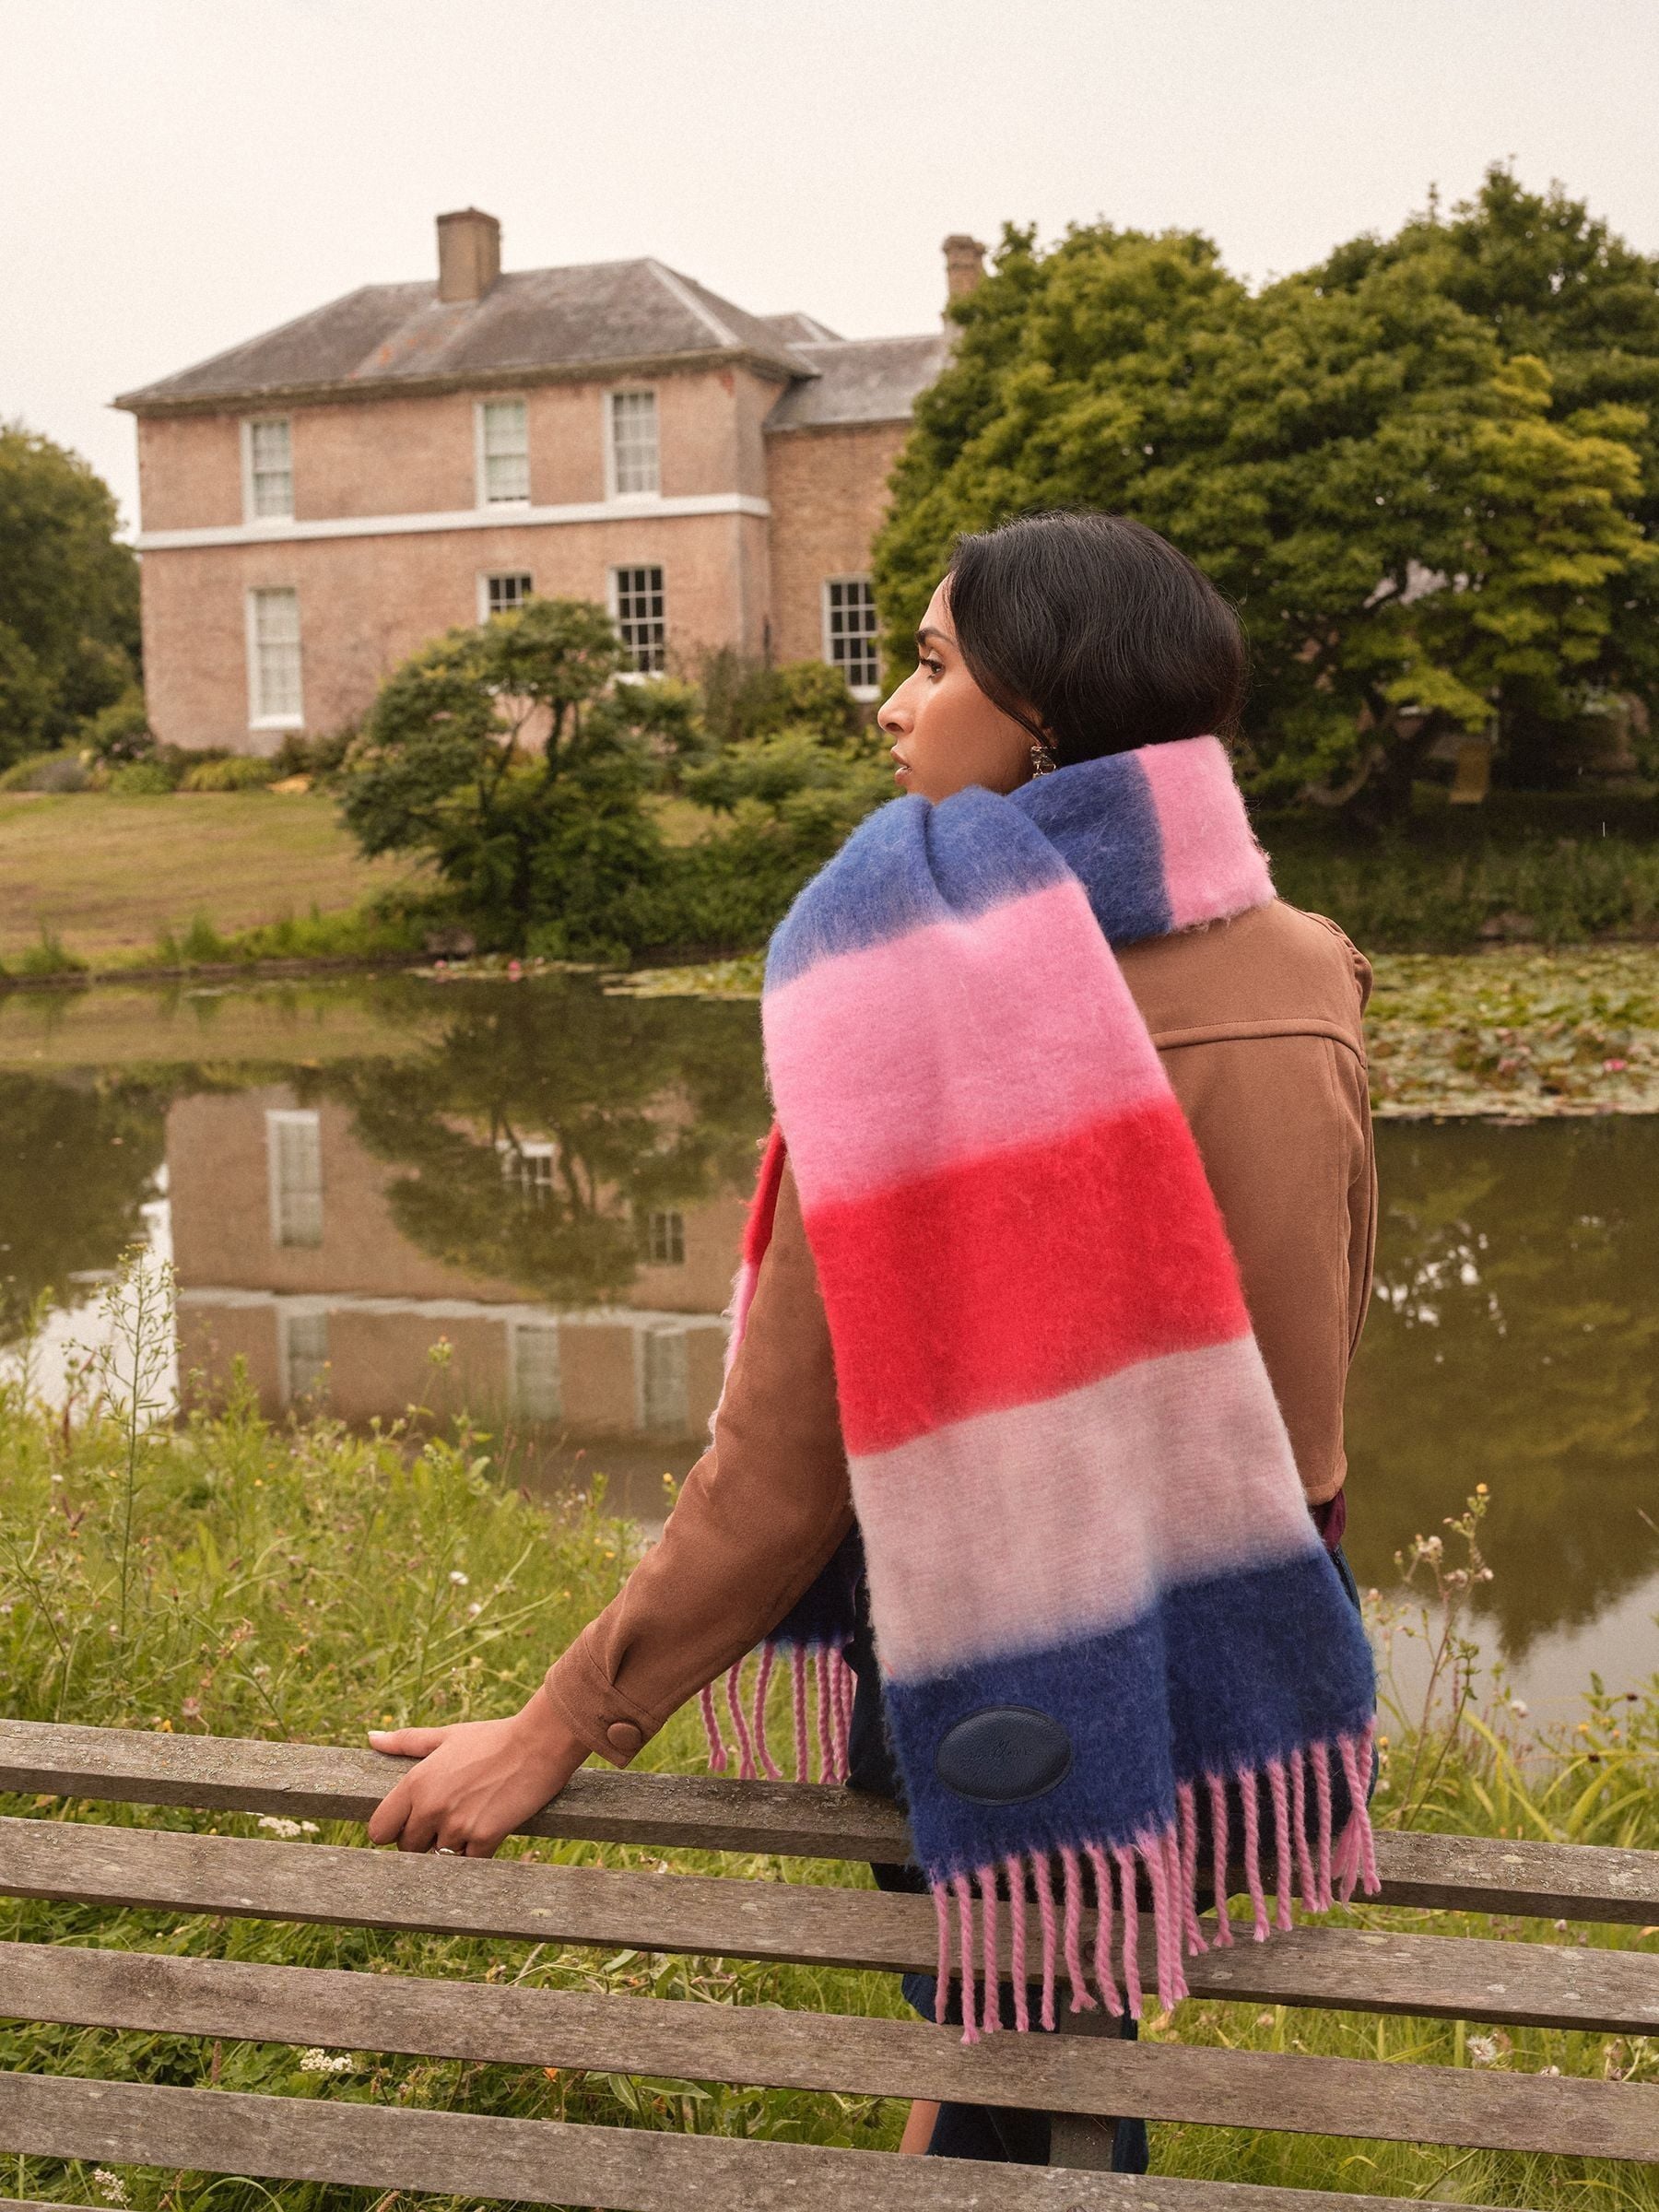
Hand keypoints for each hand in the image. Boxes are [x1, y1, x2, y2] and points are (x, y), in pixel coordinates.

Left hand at [366, 1690, 590, 1856]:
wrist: (539, 1743)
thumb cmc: (491, 1738)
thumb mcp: (447, 1736)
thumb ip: (406, 1741)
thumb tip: (372, 1737)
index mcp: (416, 1782)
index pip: (379, 1830)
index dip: (393, 1830)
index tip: (410, 1823)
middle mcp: (431, 1807)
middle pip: (408, 1849)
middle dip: (424, 1839)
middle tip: (448, 1819)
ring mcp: (457, 1825)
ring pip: (438, 1858)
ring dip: (452, 1846)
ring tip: (471, 1820)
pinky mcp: (485, 1838)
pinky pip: (468, 1862)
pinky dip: (475, 1853)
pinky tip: (487, 1831)